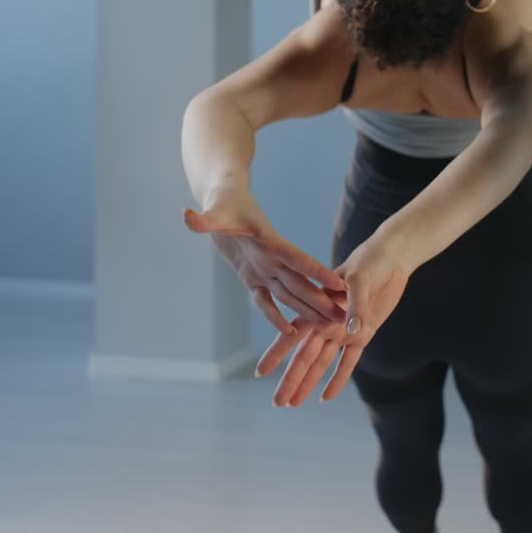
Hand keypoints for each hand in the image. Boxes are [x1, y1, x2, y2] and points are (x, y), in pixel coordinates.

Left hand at [183, 190, 345, 331]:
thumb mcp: (214, 209)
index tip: (339, 285)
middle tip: (343, 318)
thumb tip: (188, 217)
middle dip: (320, 300)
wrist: (225, 199)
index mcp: (269, 241)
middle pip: (299, 282)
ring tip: (328, 326)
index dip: (317, 273)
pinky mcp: (252, 277)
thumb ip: (204, 218)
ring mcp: (264, 269)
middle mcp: (271, 258)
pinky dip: (275, 316)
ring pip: (289, 294)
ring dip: (307, 310)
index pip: (297, 259)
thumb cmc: (222, 200)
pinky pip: (265, 300)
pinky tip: (289, 333)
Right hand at [255, 239, 409, 404]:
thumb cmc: (370, 262)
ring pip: (321, 363)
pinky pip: (348, 361)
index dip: (277, 354)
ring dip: (308, 383)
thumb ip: (355, 304)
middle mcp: (327, 322)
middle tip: (277, 403)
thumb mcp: (360, 279)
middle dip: (290, 379)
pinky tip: (326, 396)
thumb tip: (352, 330)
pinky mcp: (364, 334)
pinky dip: (338, 378)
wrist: (391, 259)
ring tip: (294, 403)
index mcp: (319, 307)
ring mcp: (344, 330)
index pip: (292, 334)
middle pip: (304, 357)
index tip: (260, 372)